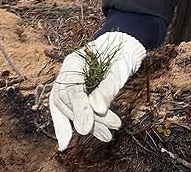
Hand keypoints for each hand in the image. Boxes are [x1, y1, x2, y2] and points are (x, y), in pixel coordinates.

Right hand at [48, 31, 145, 150]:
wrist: (123, 49)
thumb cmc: (120, 56)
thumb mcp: (117, 72)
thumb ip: (106, 89)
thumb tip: (98, 110)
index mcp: (74, 62)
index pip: (72, 88)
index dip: (79, 109)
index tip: (85, 130)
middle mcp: (66, 73)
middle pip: (67, 102)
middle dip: (86, 120)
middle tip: (107, 133)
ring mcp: (69, 84)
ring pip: (70, 110)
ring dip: (89, 125)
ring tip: (107, 137)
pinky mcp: (76, 94)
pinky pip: (71, 112)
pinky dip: (78, 125)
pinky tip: (73, 142)